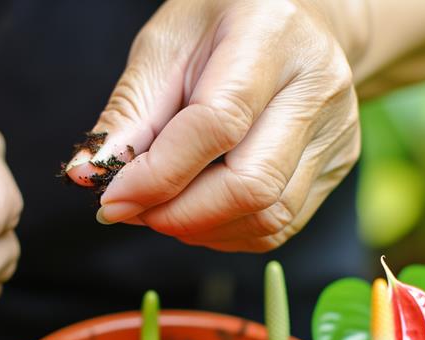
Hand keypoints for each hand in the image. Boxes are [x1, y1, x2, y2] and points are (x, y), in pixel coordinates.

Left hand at [65, 0, 364, 251]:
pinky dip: (229, 233)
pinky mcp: (336, 163)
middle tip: (133, 212)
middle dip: (179, 215)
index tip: (112, 198)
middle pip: (252, 185)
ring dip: (201, 230)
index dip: (159, 174)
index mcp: (270, 36)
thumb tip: (87, 176)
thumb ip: (129, 113)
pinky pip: (281, 224)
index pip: (218, 125)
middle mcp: (317, 85)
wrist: (298, 18)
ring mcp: (336, 129)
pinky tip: (198, 214)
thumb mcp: (164, 47)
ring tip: (161, 211)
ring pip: (270, 216)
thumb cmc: (220, 27)